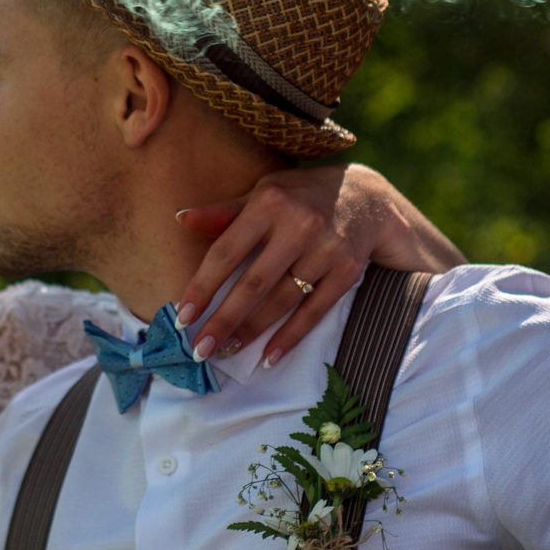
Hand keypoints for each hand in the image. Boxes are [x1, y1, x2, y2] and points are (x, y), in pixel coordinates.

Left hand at [172, 163, 464, 367]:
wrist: (368, 197)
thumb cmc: (301, 196)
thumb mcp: (264, 192)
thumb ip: (224, 212)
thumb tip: (181, 219)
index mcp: (269, 202)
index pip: (227, 251)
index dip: (203, 286)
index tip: (182, 315)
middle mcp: (298, 224)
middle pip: (253, 283)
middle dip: (224, 319)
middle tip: (200, 348)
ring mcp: (326, 249)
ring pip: (282, 301)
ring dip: (252, 331)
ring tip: (226, 351)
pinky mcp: (347, 270)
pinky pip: (314, 311)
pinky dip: (291, 337)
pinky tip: (269, 357)